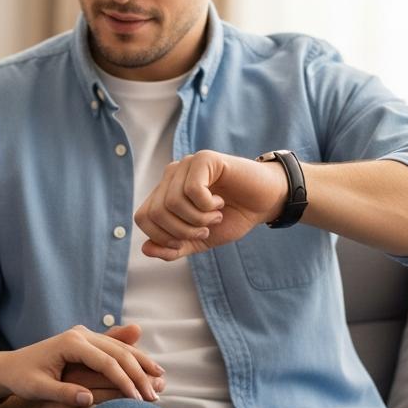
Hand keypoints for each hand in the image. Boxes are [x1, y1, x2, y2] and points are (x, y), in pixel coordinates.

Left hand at [18, 325, 164, 407]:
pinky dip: (133, 359)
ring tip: (161, 380)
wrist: (8, 366)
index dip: (124, 381)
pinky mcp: (87, 341)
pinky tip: (148, 370)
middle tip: (155, 395)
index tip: (138, 400)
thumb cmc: (21, 379)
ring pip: (120, 347)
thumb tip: (89, 401)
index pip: (106, 362)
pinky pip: (115, 348)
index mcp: (69, 343)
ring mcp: (84, 335)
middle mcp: (80, 334)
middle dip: (140, 373)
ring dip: (142, 364)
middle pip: (118, 351)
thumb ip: (63, 393)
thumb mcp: (38, 389)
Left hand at [134, 149, 289, 260]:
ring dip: (198, 219)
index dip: (162, 237)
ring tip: (215, 216)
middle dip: (181, 231)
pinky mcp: (204, 159)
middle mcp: (171, 176)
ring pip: (172, 202)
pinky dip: (207, 206)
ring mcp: (186, 165)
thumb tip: (146, 249)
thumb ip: (173, 248)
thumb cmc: (233, 217)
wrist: (265, 202)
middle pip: (155, 212)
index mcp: (165, 192)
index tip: (186, 241)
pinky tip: (220, 202)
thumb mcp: (200, 240)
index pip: (143, 217)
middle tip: (205, 229)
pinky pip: (192, 189)